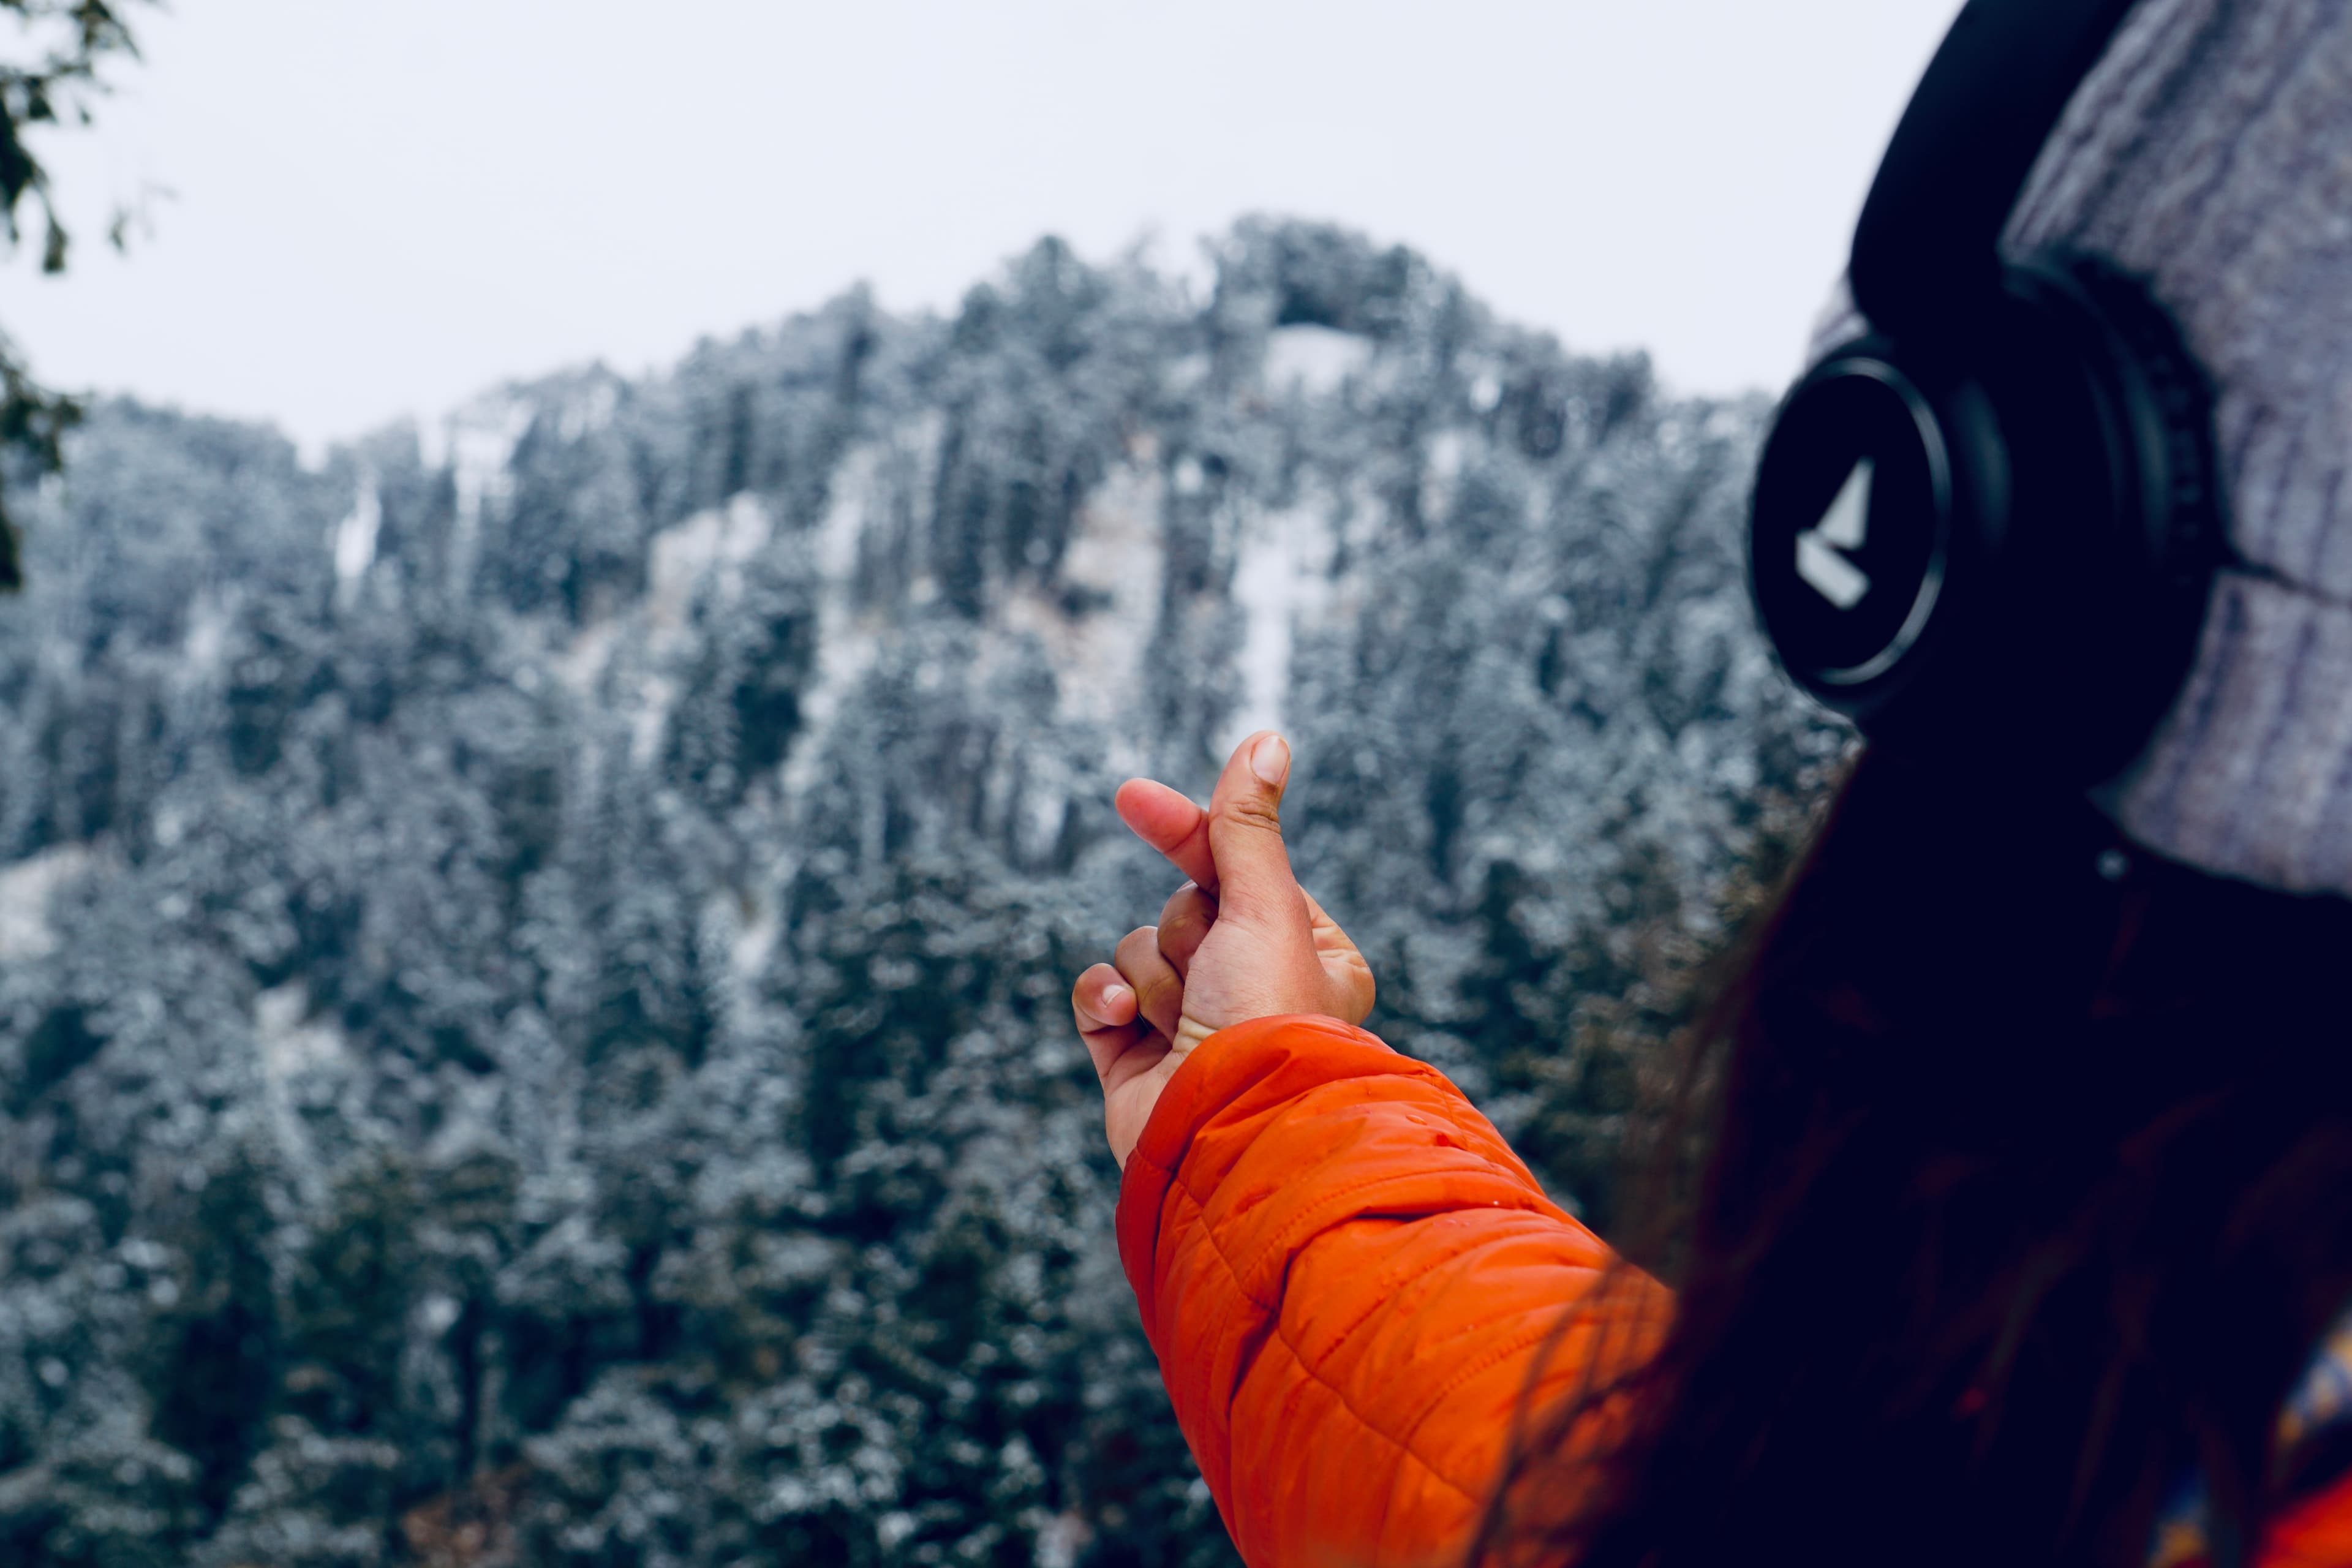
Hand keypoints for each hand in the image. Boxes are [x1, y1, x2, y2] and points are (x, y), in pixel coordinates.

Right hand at [1071, 731, 1374, 1166]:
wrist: (1225, 1139)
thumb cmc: (1265, 1022)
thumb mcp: (1262, 908)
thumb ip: (1246, 827)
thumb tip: (1266, 739)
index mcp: (1306, 952)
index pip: (1236, 867)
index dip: (1185, 831)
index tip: (1130, 796)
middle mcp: (1252, 987)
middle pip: (1182, 906)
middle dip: (1186, 933)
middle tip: (1212, 972)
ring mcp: (1192, 1024)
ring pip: (1139, 948)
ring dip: (1153, 978)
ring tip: (1182, 1025)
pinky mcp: (1136, 1058)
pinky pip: (1099, 994)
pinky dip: (1107, 1005)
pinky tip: (1129, 1028)